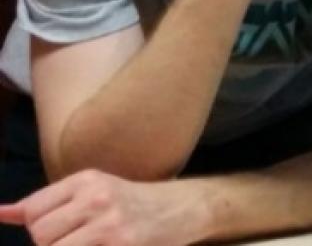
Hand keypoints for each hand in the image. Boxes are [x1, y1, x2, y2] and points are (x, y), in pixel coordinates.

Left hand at [0, 169, 206, 245]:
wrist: (185, 209)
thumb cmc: (133, 204)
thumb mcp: (92, 193)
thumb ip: (45, 204)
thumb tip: (1, 213)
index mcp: (87, 180)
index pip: (32, 212)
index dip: (41, 229)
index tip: (64, 231)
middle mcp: (98, 198)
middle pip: (41, 235)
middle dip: (53, 245)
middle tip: (79, 240)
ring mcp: (111, 224)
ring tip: (90, 244)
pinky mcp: (123, 245)